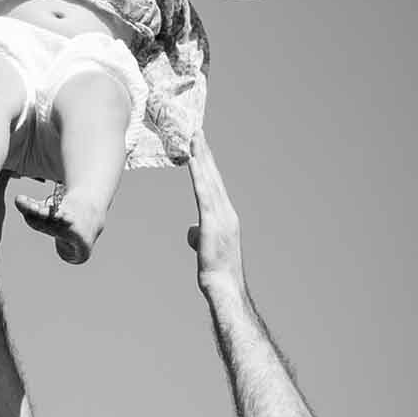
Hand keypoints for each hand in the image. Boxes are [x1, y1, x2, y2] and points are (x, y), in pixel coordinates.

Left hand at [186, 132, 245, 294]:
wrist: (224, 285)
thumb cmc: (215, 271)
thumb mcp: (204, 248)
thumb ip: (199, 234)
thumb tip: (193, 231)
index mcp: (226, 216)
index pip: (214, 184)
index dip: (208, 165)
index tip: (201, 147)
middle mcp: (227, 211)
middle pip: (213, 176)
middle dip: (204, 153)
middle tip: (197, 131)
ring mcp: (221, 215)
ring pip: (208, 180)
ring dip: (201, 157)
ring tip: (194, 137)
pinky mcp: (212, 220)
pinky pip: (203, 192)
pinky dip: (197, 174)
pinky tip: (191, 160)